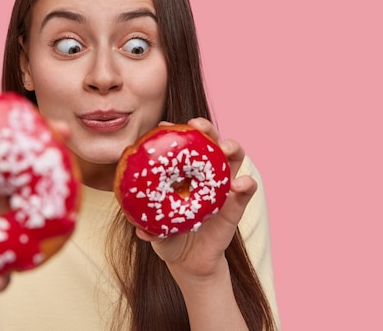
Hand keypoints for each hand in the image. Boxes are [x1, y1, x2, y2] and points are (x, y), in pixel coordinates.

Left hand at [135, 117, 257, 278]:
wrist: (188, 262)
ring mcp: (222, 187)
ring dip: (232, 147)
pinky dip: (246, 184)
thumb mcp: (155, 231)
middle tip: (198, 126)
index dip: (174, 132)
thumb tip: (141, 230)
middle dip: (206, 128)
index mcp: (182, 174)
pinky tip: (241, 184)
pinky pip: (246, 190)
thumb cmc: (167, 237)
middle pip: (210, 142)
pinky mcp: (236, 205)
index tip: (164, 125)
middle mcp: (204, 175)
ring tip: (225, 148)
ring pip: (233, 158)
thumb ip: (150, 228)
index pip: (182, 145)